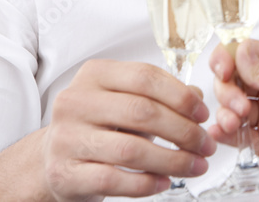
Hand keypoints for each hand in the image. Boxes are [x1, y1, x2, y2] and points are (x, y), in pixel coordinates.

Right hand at [41, 59, 216, 200]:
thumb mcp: (128, 101)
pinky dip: (145, 184)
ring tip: (195, 166)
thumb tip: (199, 98)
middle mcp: (75, 102)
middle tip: (206, 145)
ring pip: (131, 150)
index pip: (145, 77)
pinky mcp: (62, 173)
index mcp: (95, 74)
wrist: (53, 159)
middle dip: (184, 131)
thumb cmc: (101, 126)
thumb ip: (163, 96)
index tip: (204, 114)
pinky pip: (112, 179)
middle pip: (142, 112)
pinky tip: (164, 182)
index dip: (181, 96)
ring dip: (172, 161)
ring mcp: (66, 138)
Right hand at [208, 40, 258, 192]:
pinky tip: (222, 132)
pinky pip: (234, 133)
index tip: (224, 69)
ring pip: (230, 105)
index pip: (246, 53)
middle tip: (239, 102)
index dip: (229, 58)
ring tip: (237, 119)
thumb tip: (240, 52)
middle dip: (227, 88)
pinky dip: (223, 132)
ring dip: (225, 110)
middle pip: (233, 79)